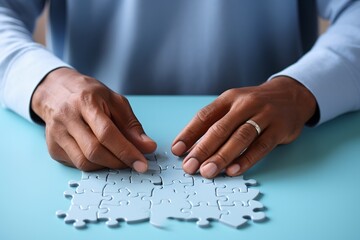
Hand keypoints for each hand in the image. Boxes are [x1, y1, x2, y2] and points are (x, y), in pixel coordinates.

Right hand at [31, 68, 156, 171]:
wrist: (57, 92)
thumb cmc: (90, 96)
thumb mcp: (116, 102)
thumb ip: (132, 126)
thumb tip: (148, 148)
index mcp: (85, 102)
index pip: (107, 133)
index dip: (126, 151)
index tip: (142, 164)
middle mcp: (67, 118)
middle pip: (94, 151)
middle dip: (118, 162)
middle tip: (133, 163)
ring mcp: (56, 134)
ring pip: (84, 162)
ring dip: (107, 165)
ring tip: (118, 158)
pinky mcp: (53, 148)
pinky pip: (77, 164)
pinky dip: (94, 165)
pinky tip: (101, 155)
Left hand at [171, 77, 316, 177]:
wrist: (291, 96)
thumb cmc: (254, 105)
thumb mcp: (233, 105)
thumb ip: (215, 123)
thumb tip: (191, 147)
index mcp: (228, 98)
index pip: (204, 116)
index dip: (189, 134)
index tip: (177, 150)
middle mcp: (245, 104)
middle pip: (220, 128)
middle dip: (202, 149)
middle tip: (190, 166)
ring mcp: (264, 115)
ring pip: (240, 137)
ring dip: (222, 156)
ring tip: (208, 171)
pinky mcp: (279, 128)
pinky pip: (261, 146)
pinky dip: (246, 159)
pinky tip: (234, 171)